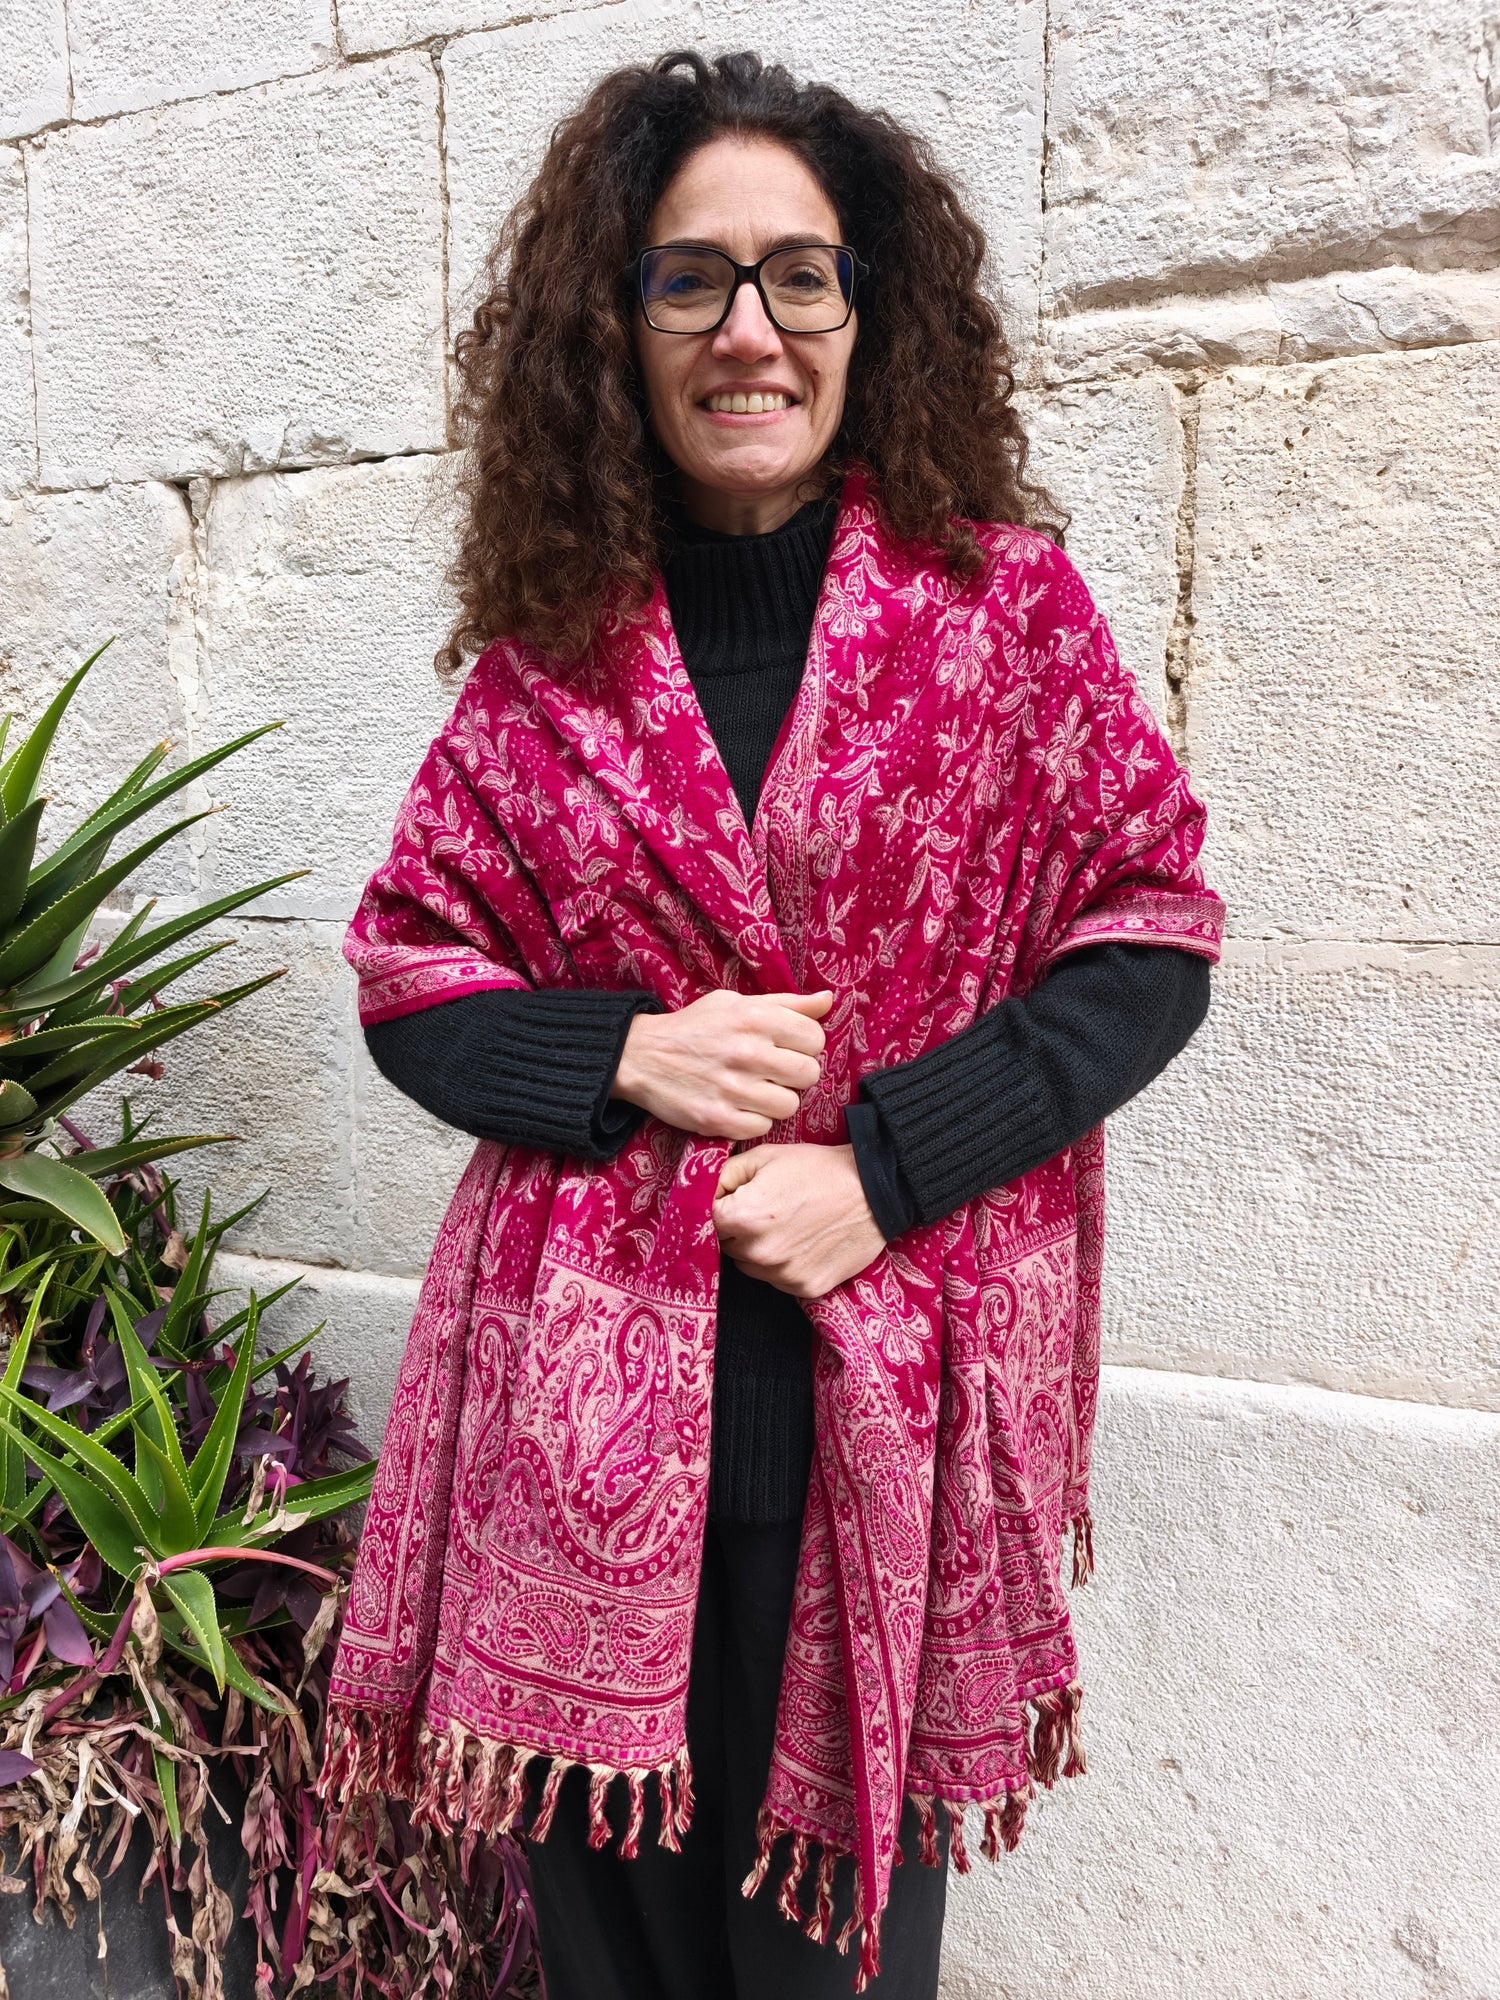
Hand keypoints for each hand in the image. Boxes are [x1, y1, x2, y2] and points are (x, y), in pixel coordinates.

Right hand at [610, 988, 832, 1139]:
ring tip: (756, 1090)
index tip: (788, 1048)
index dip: (805, 1046)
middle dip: (796, 1075)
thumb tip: (829, 1000)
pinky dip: (754, 1120)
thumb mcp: (737, 1004)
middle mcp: (747, 1052)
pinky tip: (739, 1106)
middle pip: (809, 1074)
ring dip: (777, 1100)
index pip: (815, 1039)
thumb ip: (786, 1004)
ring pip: (789, 1105)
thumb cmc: (696, 1027)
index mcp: (755, 1018)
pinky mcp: (718, 1119)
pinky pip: (762, 1128)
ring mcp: (732, 1088)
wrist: (641, 1055)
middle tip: (775, 1072)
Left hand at [712, 1142, 884, 1299]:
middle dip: (737, 1228)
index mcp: (744, 1216)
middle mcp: (759, 1252)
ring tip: (787, 1224)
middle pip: (726, 1245)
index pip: (705, 1221)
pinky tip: (803, 1241)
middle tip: (766, 1208)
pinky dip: (783, 1264)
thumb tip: (699, 1191)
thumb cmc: (818, 1169)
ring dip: (758, 1249)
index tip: (733, 1199)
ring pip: (749, 1265)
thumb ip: (723, 1175)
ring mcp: (782, 1274)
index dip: (718, 1207)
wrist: (874, 1191)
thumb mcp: (765, 1157)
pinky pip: (777, 1279)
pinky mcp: (805, 1288)